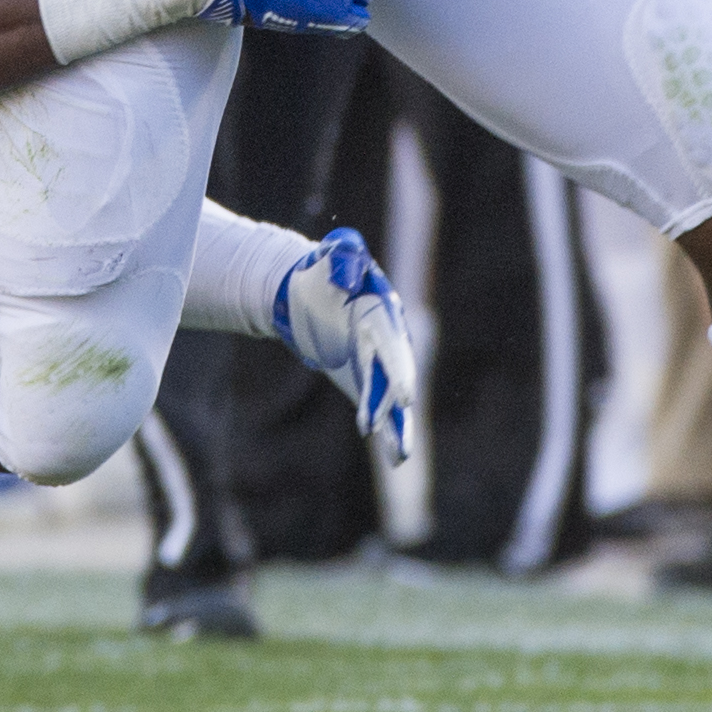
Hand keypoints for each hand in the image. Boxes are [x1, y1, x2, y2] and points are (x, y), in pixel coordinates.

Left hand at [271, 228, 416, 466]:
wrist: (308, 290)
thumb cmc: (323, 269)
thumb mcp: (334, 254)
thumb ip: (343, 256)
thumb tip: (347, 275)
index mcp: (383, 312)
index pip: (393, 344)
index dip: (397, 369)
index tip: (403, 394)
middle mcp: (387, 340)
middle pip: (391, 375)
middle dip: (389, 400)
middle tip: (382, 422)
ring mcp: (378, 362)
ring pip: (390, 396)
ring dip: (393, 422)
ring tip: (399, 452)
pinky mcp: (366, 379)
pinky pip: (380, 406)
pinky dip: (389, 430)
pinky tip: (396, 457)